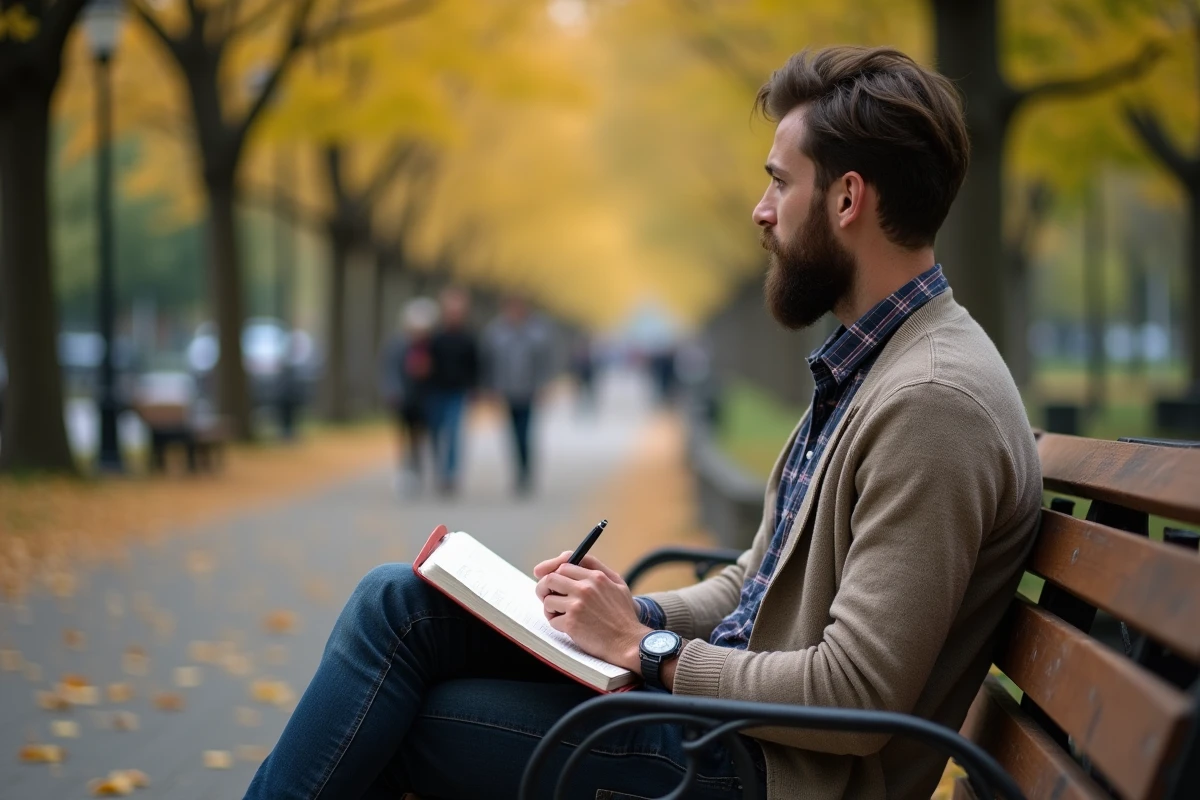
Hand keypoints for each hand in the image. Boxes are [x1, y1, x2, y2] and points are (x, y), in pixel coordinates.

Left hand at [534, 552, 648, 671]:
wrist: (629, 642)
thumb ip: (596, 568)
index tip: (550, 579)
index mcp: (596, 577)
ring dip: (550, 609)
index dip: (555, 571)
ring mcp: (577, 605)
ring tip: (561, 615)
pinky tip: (569, 627)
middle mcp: (586, 588)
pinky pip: (552, 620)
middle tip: (547, 597)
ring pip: (548, 600)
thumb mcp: (617, 584)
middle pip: (551, 578)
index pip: (565, 564)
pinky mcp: (572, 623)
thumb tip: (568, 559)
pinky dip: (557, 625)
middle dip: (544, 588)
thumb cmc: (623, 615)